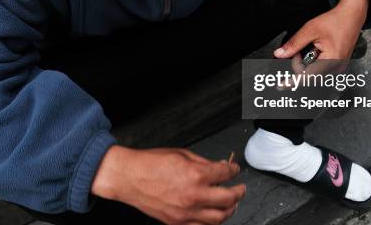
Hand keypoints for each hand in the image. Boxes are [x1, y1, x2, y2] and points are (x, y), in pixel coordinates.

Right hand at [92, 146, 245, 224]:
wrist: (129, 177)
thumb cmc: (150, 163)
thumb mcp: (181, 154)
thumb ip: (203, 162)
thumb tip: (218, 168)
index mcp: (196, 175)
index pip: (226, 174)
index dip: (234, 170)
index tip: (235, 169)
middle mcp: (193, 196)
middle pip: (228, 199)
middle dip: (239, 192)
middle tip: (241, 189)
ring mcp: (186, 212)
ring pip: (218, 218)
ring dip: (229, 210)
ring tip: (231, 204)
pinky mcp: (176, 222)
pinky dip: (210, 222)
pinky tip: (212, 216)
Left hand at [273, 0, 368, 74]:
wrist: (352, 16)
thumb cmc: (336, 21)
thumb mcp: (310, 30)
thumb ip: (294, 44)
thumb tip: (280, 54)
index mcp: (332, 59)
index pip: (308, 76)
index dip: (292, 81)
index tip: (282, 86)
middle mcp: (337, 67)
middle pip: (310, 76)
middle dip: (299, 64)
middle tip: (299, 50)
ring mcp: (339, 67)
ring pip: (314, 74)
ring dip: (306, 64)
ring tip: (311, 48)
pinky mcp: (338, 65)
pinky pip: (321, 70)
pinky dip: (313, 62)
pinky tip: (316, 51)